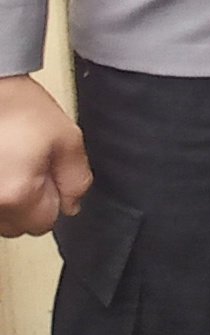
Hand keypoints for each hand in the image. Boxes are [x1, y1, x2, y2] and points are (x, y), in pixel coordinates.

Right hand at [0, 74, 85, 235]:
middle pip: (19, 226)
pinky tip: (2, 168)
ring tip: (12, 164)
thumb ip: (76, 178)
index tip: (50, 174)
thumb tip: (73, 206)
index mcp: (16, 194)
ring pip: (1, 219)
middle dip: (30, 203)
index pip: (45, 223)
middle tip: (31, 166)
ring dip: (10, 200)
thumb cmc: (17, 108)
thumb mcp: (66, 138)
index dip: (54, 197)